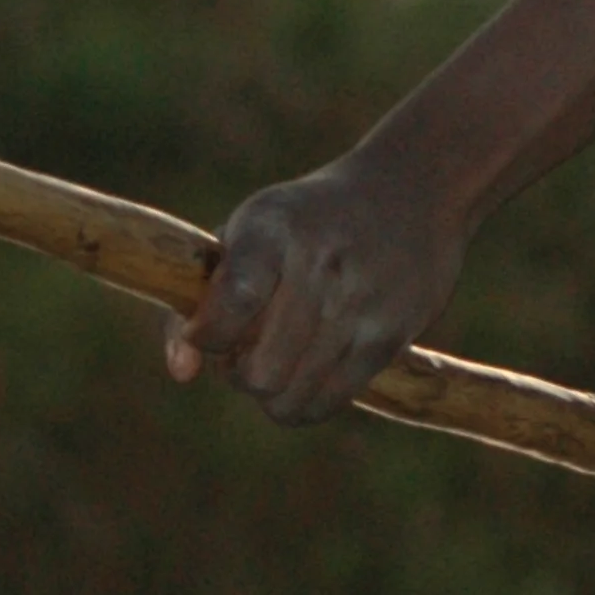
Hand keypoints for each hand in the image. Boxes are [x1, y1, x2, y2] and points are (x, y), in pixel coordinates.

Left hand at [163, 149, 468, 429]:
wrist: (413, 192)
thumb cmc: (307, 223)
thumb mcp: (248, 233)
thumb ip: (197, 300)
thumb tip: (181, 373)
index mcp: (273, 229)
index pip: (228, 310)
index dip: (206, 337)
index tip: (209, 328)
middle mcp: (320, 266)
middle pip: (257, 373)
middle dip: (238, 372)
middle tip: (248, 348)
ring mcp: (362, 306)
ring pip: (290, 399)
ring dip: (272, 390)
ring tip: (280, 357)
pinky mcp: (391, 336)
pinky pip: (328, 402)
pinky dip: (305, 401)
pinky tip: (307, 371)